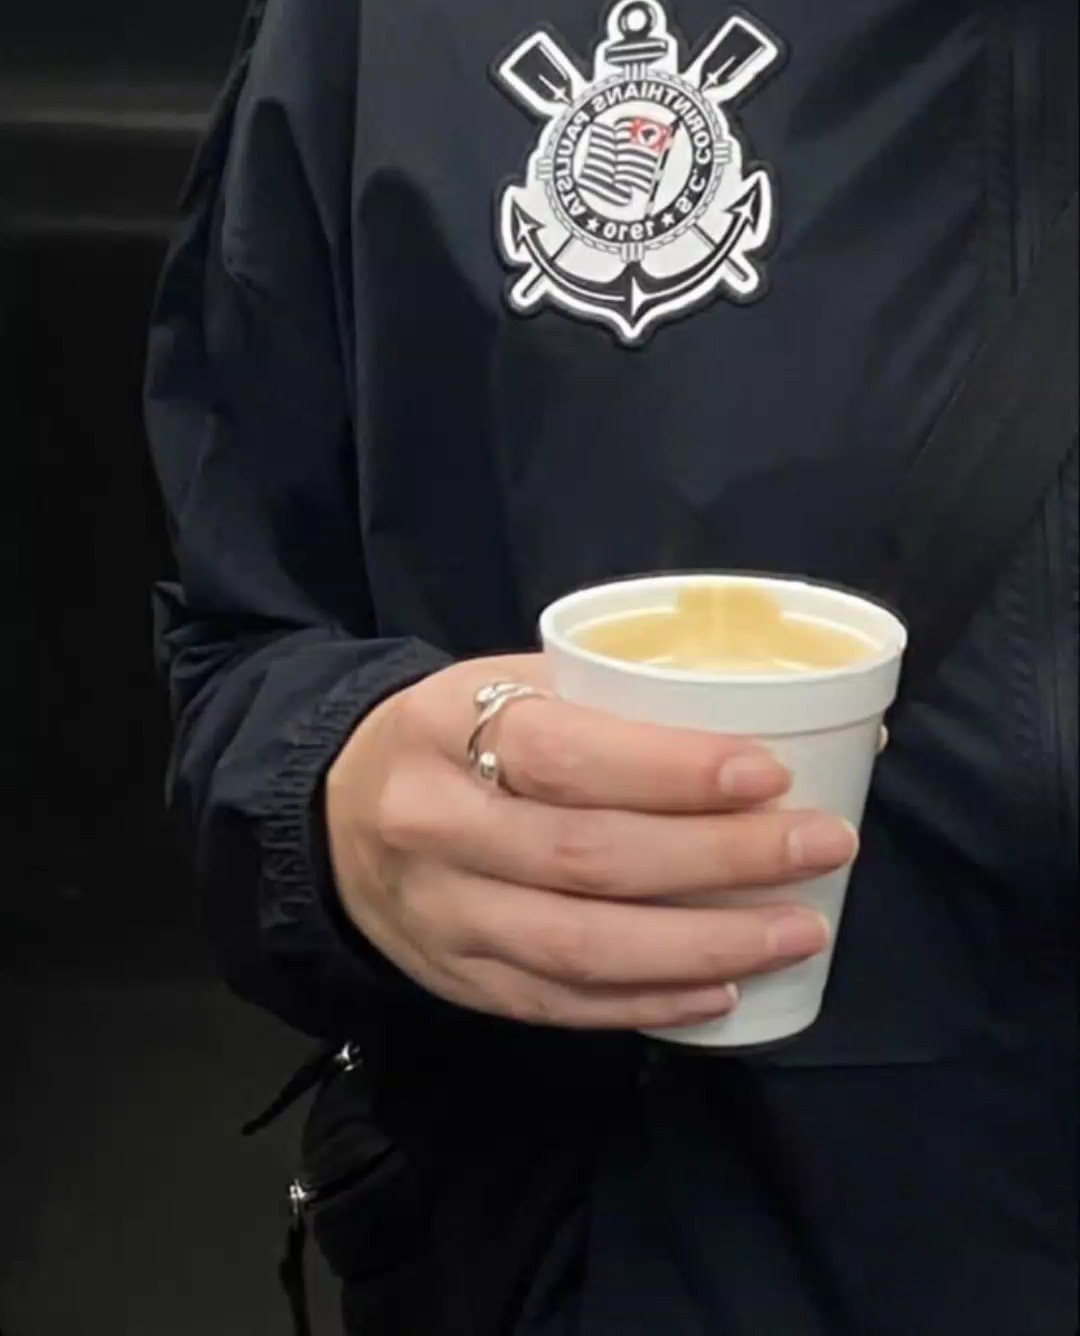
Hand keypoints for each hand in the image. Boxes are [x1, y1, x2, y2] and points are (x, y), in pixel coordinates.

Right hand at [325, 656, 859, 1033]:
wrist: (333, 811)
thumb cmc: (454, 734)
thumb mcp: (505, 682)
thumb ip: (613, 699)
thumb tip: (783, 714)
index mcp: (447, 726)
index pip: (564, 753)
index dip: (669, 770)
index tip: (766, 774)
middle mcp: (436, 826)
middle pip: (588, 856)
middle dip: (720, 857)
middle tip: (821, 846)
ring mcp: (443, 914)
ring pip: (580, 945)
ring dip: (703, 945)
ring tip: (799, 930)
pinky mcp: (456, 979)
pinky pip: (559, 1003)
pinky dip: (648, 1002)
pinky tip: (723, 991)